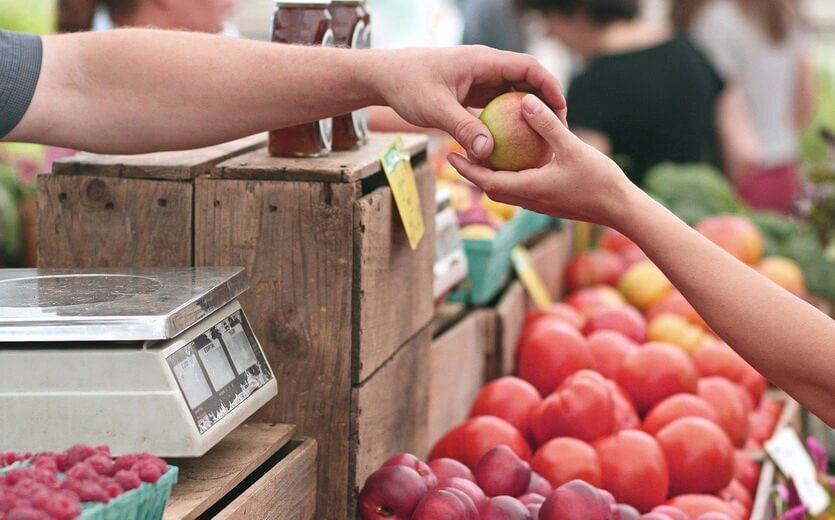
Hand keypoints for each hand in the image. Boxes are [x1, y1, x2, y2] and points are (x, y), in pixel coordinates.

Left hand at [372, 46, 566, 160]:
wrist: (385, 77)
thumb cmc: (407, 85)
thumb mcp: (435, 108)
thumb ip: (463, 128)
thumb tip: (488, 153)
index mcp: (483, 61)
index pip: (528, 67)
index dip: (549, 86)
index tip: (561, 109)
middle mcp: (485, 67)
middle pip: (527, 80)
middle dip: (545, 102)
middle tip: (558, 130)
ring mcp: (479, 80)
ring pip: (514, 94)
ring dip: (528, 113)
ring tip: (542, 140)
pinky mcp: (471, 93)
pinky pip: (498, 106)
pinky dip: (509, 121)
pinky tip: (514, 144)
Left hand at [448, 94, 639, 227]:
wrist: (621, 210)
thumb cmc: (600, 181)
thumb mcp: (572, 147)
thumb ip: (547, 125)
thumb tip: (524, 101)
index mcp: (529, 189)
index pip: (487, 182)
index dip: (466, 169)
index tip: (450, 156)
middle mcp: (530, 200)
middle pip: (491, 188)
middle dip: (473, 173)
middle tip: (459, 153)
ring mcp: (540, 203)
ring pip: (506, 190)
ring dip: (491, 175)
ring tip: (483, 154)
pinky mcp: (550, 202)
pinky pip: (522, 188)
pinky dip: (511, 176)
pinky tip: (517, 159)